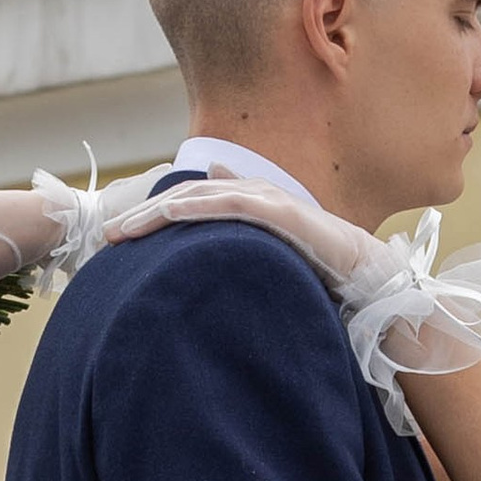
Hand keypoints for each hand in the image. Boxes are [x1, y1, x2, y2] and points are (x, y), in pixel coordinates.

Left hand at [104, 172, 377, 294]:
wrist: (374, 284)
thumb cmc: (330, 281)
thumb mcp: (276, 268)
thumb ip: (246, 254)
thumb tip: (217, 254)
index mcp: (251, 209)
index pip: (192, 207)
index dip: (154, 219)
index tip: (121, 243)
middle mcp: (255, 196)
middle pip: (186, 200)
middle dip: (143, 216)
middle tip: (106, 237)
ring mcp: (268, 200)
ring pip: (199, 199)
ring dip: (157, 213)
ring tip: (122, 232)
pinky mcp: (281, 211)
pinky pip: (228, 204)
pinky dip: (194, 208)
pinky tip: (165, 214)